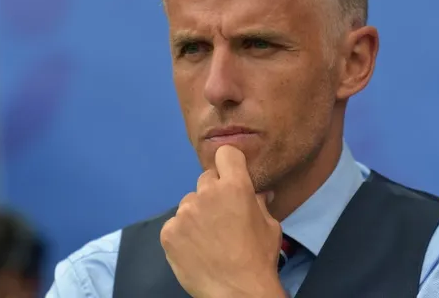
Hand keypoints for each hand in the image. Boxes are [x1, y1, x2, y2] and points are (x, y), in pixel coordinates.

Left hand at [160, 145, 284, 297]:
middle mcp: (207, 193)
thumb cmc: (258, 258)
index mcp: (235, 187)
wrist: (237, 292)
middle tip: (221, 216)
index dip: (228, 164)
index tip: (230, 176)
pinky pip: (175, 224)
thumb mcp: (269, 227)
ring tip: (207, 238)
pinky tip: (194, 249)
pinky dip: (182, 234)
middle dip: (213, 193)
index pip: (225, 154)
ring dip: (197, 214)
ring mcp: (185, 212)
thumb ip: (260, 203)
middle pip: (205, 179)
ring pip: (189, 203)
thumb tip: (261, 191)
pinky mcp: (169, 232)